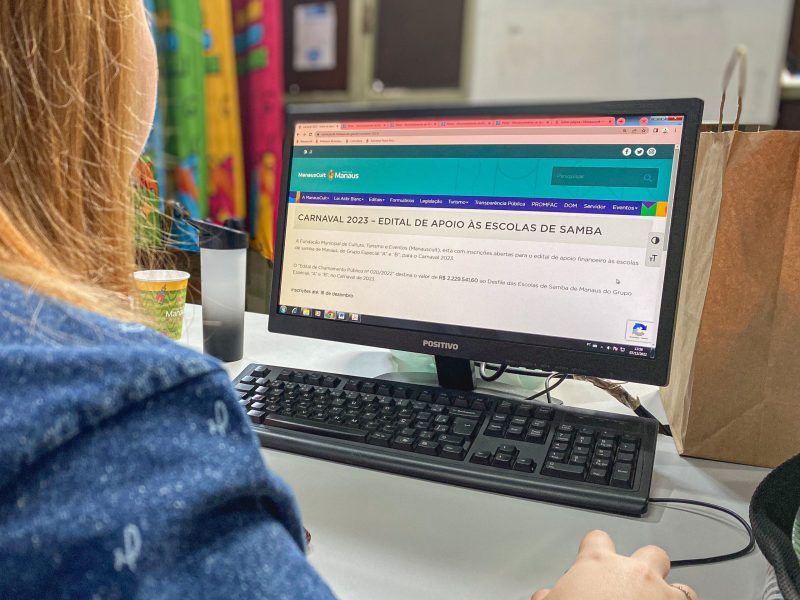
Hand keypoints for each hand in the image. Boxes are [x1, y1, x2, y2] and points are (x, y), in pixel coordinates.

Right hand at [531, 530, 697, 599]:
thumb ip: (550, 594)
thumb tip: (545, 595)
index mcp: (597, 563)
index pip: (598, 539)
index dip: (597, 549)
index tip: (595, 560)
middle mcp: (632, 571)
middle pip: (651, 553)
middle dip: (648, 568)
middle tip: (636, 586)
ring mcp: (661, 592)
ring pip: (679, 585)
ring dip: (671, 596)